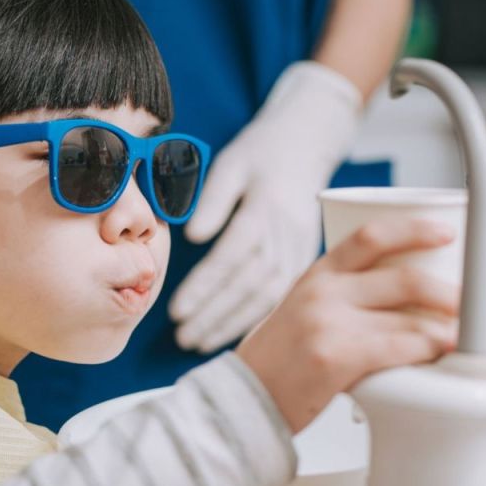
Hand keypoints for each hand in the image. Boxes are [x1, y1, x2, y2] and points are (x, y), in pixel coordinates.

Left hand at [170, 62, 362, 353]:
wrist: (309, 143)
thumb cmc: (262, 152)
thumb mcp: (232, 163)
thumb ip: (213, 200)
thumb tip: (193, 237)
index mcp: (265, 210)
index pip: (229, 257)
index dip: (203, 287)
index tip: (176, 311)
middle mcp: (286, 235)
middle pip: (248, 285)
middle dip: (214, 315)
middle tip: (183, 337)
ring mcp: (301, 250)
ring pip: (268, 297)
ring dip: (235, 323)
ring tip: (201, 342)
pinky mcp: (307, 259)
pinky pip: (285, 297)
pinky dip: (261, 320)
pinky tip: (238, 338)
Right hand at [236, 218, 460, 433]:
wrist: (243, 398)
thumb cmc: (276, 358)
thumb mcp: (301, 307)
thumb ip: (341, 294)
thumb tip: (402, 293)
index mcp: (317, 274)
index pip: (371, 235)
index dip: (414, 229)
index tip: (442, 233)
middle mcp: (323, 292)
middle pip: (403, 277)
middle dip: (445, 290)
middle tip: (463, 300)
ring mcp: (329, 323)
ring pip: (408, 317)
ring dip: (444, 327)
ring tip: (458, 334)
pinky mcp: (336, 358)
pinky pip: (398, 348)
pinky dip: (426, 351)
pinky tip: (436, 354)